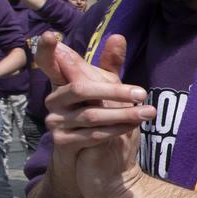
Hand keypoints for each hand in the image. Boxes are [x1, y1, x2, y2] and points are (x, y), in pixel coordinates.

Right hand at [40, 33, 154, 197]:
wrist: (101, 163)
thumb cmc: (103, 118)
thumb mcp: (109, 90)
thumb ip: (111, 65)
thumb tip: (117, 36)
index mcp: (63, 83)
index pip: (48, 62)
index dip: (47, 49)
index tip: (51, 34)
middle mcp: (54, 101)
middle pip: (81, 89)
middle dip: (114, 91)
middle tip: (142, 93)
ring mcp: (55, 122)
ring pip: (92, 114)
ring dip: (124, 114)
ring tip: (148, 112)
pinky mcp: (63, 143)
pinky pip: (92, 134)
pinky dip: (116, 130)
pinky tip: (133, 128)